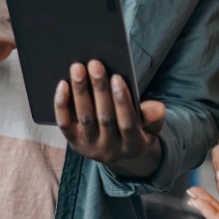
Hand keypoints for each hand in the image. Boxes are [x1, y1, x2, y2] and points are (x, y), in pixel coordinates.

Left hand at [54, 59, 164, 178]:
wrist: (118, 154)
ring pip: (84, 118)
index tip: (117, 76)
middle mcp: (111, 150)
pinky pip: (65, 123)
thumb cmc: (137, 130)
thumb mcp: (151, 127)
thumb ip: (154, 117)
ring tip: (78, 68)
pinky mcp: (73, 142)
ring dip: (80, 91)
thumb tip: (157, 108)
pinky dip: (62, 104)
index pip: (128, 123)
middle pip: (104, 117)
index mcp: (134, 145)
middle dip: (100, 89)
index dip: (122, 101)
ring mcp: (90, 147)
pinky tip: (63, 84)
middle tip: (95, 63)